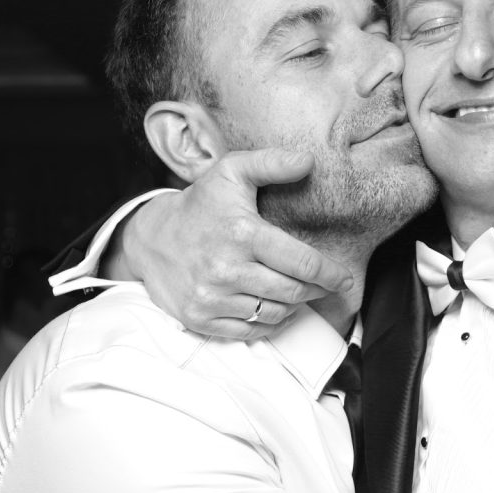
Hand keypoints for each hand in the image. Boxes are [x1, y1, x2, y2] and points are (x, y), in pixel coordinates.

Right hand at [111, 149, 353, 339]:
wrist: (149, 238)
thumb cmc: (200, 204)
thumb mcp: (232, 172)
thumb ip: (271, 163)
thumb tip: (308, 160)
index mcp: (242, 233)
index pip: (303, 263)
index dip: (331, 274)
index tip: (344, 279)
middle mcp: (227, 269)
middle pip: (293, 292)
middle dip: (316, 290)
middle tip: (322, 284)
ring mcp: (212, 297)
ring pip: (275, 314)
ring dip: (293, 306)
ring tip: (295, 291)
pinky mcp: (200, 318)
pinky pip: (251, 331)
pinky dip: (269, 323)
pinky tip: (272, 307)